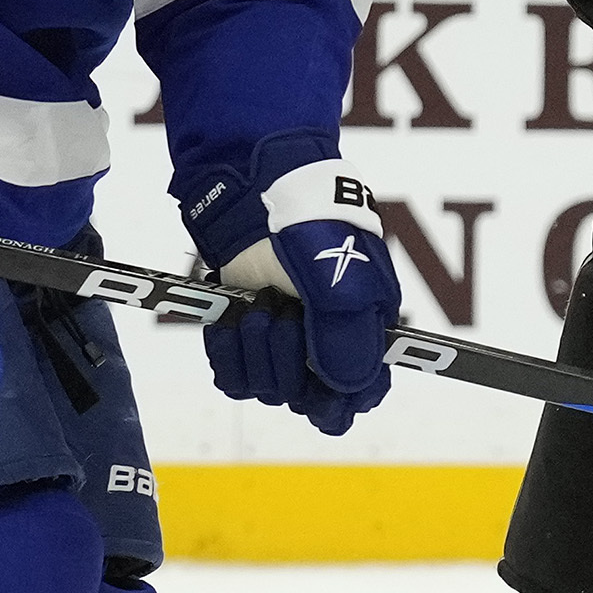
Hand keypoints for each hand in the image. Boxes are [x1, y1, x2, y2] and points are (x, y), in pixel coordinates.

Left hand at [181, 142, 395, 434]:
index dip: (340, 403)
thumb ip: (348, 340)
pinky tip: (232, 320)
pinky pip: (233, 379)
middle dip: (290, 361)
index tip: (320, 393)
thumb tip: (344, 389)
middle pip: (307, 400)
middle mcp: (324, 343)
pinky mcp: (243, 337)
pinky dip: (228, 353)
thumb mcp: (342, 282)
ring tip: (260, 304)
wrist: (252, 190)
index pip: (359, 395)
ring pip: (268, 390)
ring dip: (258, 349)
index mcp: (364, 331)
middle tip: (285, 314)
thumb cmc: (310, 228)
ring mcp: (282, 341)